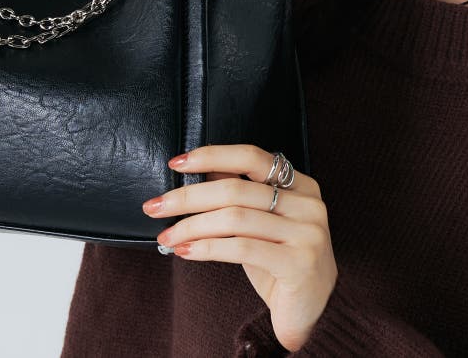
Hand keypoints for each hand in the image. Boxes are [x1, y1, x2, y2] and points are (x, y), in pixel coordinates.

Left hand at [141, 144, 337, 351]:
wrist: (312, 312)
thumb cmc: (279, 261)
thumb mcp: (259, 222)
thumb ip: (238, 192)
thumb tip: (202, 168)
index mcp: (302, 185)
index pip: (250, 157)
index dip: (211, 156)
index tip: (176, 163)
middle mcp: (309, 204)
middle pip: (236, 189)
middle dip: (188, 197)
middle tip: (156, 206)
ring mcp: (307, 233)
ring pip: (234, 218)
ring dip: (191, 226)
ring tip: (167, 235)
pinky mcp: (299, 264)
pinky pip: (241, 248)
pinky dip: (207, 248)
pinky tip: (186, 252)